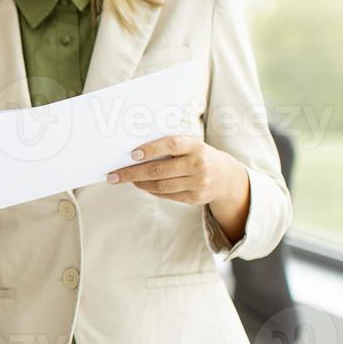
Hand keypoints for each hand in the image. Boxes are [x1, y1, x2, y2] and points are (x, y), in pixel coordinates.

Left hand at [108, 135, 250, 240]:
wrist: (227, 177)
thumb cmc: (199, 155)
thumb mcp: (191, 145)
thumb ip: (171, 146)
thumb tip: (136, 151)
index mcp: (196, 146)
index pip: (172, 145)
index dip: (151, 149)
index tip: (132, 154)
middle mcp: (198, 165)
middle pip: (160, 170)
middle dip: (133, 173)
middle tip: (114, 174)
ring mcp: (198, 183)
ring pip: (161, 185)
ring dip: (139, 183)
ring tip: (126, 179)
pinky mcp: (195, 198)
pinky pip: (167, 195)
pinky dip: (152, 190)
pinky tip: (142, 185)